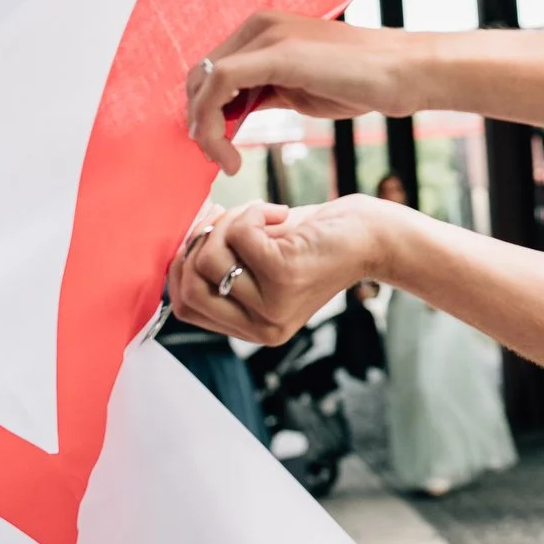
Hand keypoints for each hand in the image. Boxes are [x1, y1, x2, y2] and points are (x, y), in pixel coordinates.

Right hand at [167, 194, 403, 344]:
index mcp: (253, 330)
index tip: (200, 235)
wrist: (369, 235)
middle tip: (229, 221)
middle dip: (198, 245)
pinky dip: (253, 212)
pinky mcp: (284, 275)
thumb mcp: (260, 261)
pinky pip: (238, 235)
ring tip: (262, 216)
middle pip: (188, 288)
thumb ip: (221, 265)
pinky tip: (280, 214)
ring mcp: (272, 305)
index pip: (185, 308)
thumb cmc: (312, 241)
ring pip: (208, 259)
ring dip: (229, 223)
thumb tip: (175, 244)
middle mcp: (262, 328)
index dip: (181, 267)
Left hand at [186, 12, 418, 173]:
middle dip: (201, 121)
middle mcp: (260, 25)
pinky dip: (212, 124)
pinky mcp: (274, 53)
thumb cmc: (362, 82)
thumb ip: (264, 92)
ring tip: (224, 162)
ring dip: (204, 128)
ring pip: (203, 81)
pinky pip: (218, 84)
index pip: (213, 70)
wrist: (403, 72)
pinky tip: (230, 154)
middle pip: (200, 75)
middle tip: (219, 159)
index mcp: (266, 30)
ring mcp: (266, 34)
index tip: (220, 147)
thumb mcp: (299, 88)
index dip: (206, 111)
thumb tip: (232, 113)